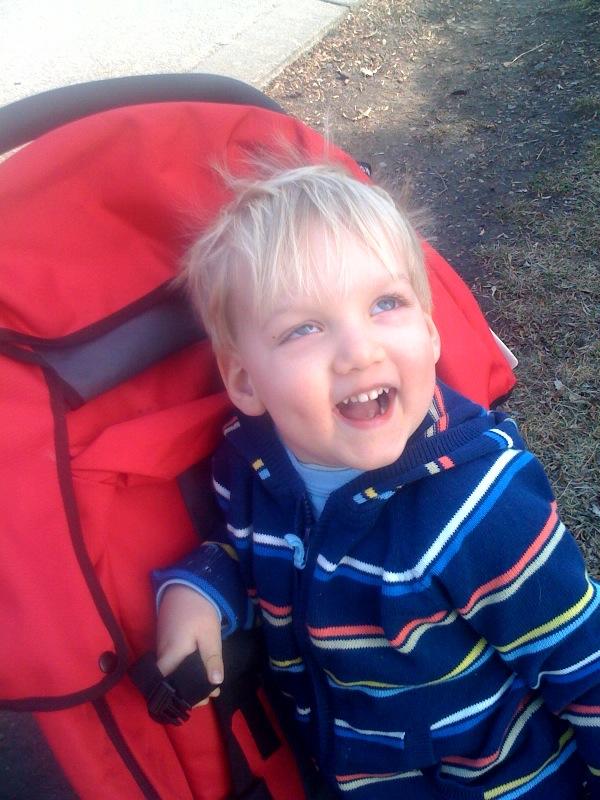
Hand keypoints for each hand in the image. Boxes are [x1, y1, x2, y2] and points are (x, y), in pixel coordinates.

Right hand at [156, 585, 223, 705]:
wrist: (187, 585)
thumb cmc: (199, 610)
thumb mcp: (210, 634)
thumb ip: (212, 658)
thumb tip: (215, 682)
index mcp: (171, 654)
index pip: (166, 685)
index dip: (182, 697)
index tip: (203, 700)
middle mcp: (162, 653)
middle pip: (169, 682)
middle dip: (188, 692)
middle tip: (210, 694)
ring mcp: (161, 647)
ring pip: (170, 672)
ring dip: (186, 681)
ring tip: (208, 685)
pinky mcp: (165, 641)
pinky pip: (171, 662)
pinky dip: (182, 670)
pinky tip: (198, 670)